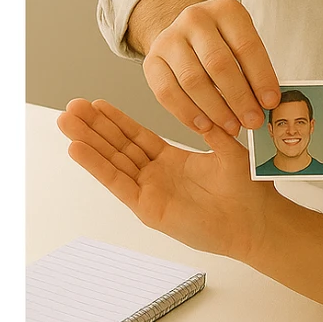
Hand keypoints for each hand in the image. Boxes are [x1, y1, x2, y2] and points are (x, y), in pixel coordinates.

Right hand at [57, 97, 271, 262]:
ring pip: (112, 163)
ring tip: (66, 122)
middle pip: (117, 147)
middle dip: (94, 127)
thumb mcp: (229, 148)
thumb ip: (210, 125)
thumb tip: (202, 99)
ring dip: (88, 142)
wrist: (256, 222)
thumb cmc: (249, 191)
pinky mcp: (148, 209)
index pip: (136, 137)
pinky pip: (118, 184)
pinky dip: (96, 166)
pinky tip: (77, 149)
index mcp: (172, 161)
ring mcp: (150, 193)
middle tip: (71, 106)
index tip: (96, 103)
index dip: (116, 120)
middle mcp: (157, 176)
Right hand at [140, 0, 281, 136]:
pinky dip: (188, 114)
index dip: (261, 77)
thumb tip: (266, 106)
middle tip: (252, 121)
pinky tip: (205, 126)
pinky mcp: (151, 60)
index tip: (270, 102)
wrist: (185, 34)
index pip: (246, 46)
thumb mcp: (242, 44)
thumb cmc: (222, 43)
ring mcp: (170, 38)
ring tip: (232, 128)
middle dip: (239, 98)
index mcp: (226, 11)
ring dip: (216, 110)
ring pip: (193, 81)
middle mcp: (195, 19)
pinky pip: (168, 92)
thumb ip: (254, 70)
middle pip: (219, 64)